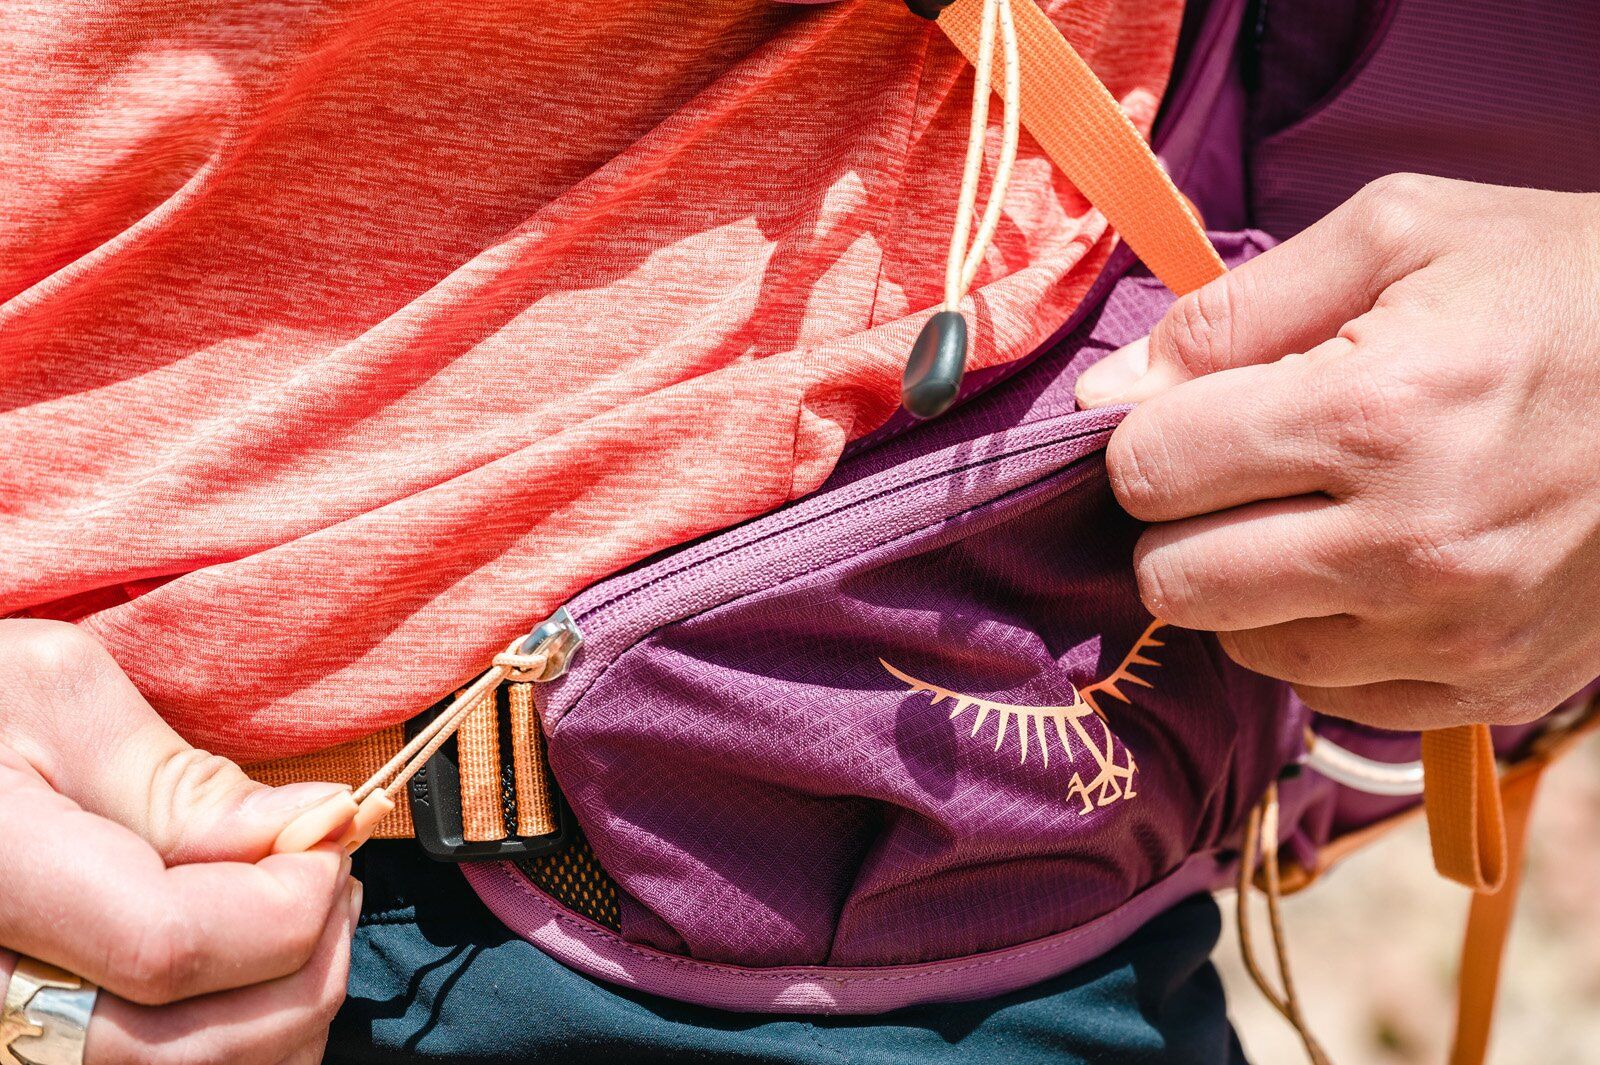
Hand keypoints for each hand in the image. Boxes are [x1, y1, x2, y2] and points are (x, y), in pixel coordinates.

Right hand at [0, 620, 356, 1063]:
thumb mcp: (57, 699)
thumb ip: (185, 783)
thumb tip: (318, 826)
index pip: (170, 949)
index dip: (287, 901)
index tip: (329, 832)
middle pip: (196, 1047)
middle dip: (309, 958)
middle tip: (332, 871)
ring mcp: (11, 1031)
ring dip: (291, 1003)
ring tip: (306, 909)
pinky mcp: (40, 1039)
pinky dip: (253, 1032)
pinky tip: (262, 960)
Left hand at [1076, 175, 1599, 731]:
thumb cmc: (1562, 285)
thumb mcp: (1399, 237)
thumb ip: (1230, 314)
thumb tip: (1104, 396)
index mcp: (1374, 413)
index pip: (1150, 471)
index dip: (1146, 440)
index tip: (1189, 419)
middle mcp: (1410, 544)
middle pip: (1173, 581)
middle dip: (1176, 523)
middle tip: (1235, 475)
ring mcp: (1457, 631)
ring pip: (1241, 648)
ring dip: (1242, 587)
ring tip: (1309, 518)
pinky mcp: (1495, 687)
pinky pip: (1332, 697)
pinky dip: (1322, 638)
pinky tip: (1367, 573)